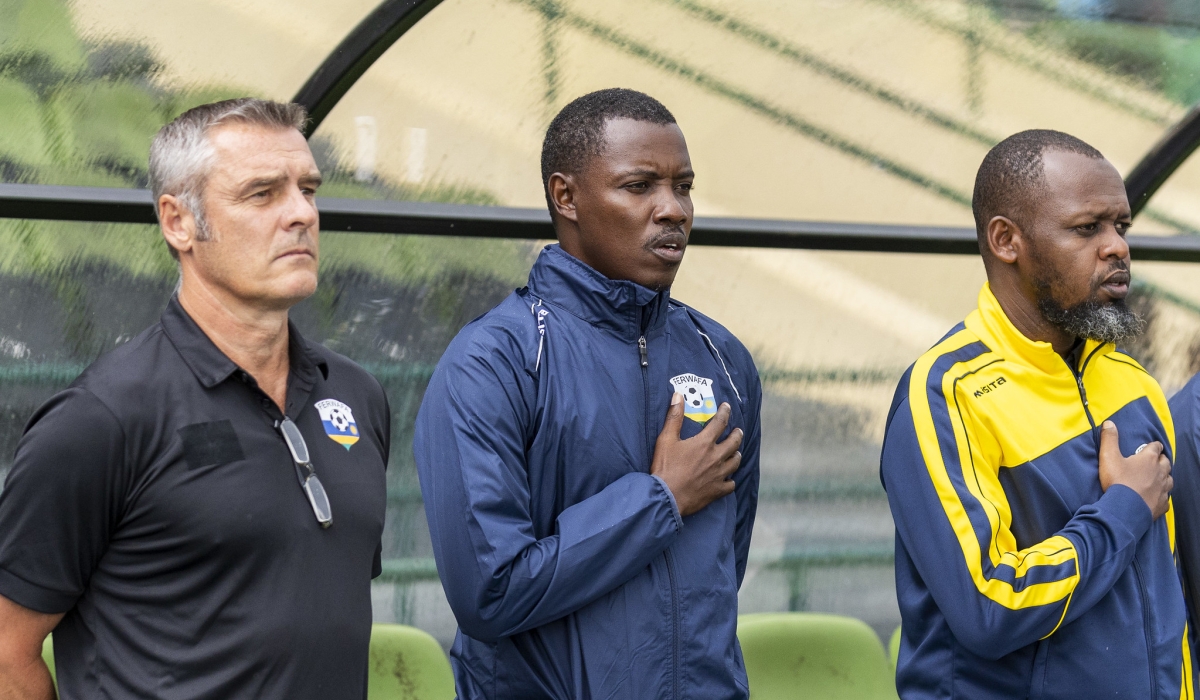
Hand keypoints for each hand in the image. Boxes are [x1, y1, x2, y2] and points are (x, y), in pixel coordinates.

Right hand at [650, 393, 742, 516]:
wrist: (666, 497)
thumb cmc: (665, 467)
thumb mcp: (666, 439)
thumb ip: (674, 417)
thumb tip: (678, 395)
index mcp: (704, 443)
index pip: (720, 423)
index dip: (725, 412)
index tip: (727, 407)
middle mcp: (716, 457)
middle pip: (734, 442)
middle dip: (737, 434)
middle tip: (738, 431)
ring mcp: (719, 475)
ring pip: (735, 462)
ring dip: (736, 455)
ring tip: (735, 453)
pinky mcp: (717, 491)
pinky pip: (731, 484)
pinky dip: (730, 480)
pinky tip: (728, 479)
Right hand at [1099, 420, 1171, 519]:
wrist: (1125, 509)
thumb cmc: (1118, 481)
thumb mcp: (1109, 457)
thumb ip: (1109, 439)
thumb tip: (1108, 422)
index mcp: (1148, 459)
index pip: (1156, 447)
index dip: (1153, 446)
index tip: (1150, 446)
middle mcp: (1160, 472)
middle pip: (1165, 462)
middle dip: (1160, 460)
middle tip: (1153, 461)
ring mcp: (1163, 489)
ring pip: (1169, 479)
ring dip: (1164, 476)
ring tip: (1157, 477)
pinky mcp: (1162, 503)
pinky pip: (1166, 497)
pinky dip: (1162, 495)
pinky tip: (1156, 496)